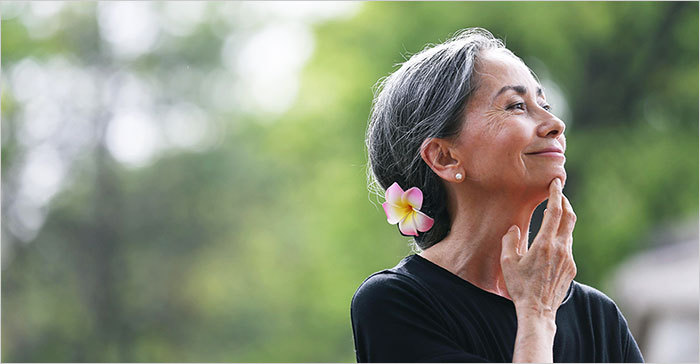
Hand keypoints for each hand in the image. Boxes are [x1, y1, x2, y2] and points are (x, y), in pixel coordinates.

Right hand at [500, 178, 576, 318]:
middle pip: (568, 217)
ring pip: (569, 232)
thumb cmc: (520, 287)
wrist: (538, 311)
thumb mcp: (507, 262)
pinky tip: (552, 240)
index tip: (556, 182)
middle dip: (564, 202)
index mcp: (544, 244)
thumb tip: (514, 229)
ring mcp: (568, 258)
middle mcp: (560, 248)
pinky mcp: (571, 268)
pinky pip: (568, 246)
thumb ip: (509, 241)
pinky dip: (562, 236)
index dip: (556, 194)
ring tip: (554, 214)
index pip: (554, 211)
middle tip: (558, 193)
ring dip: (563, 220)